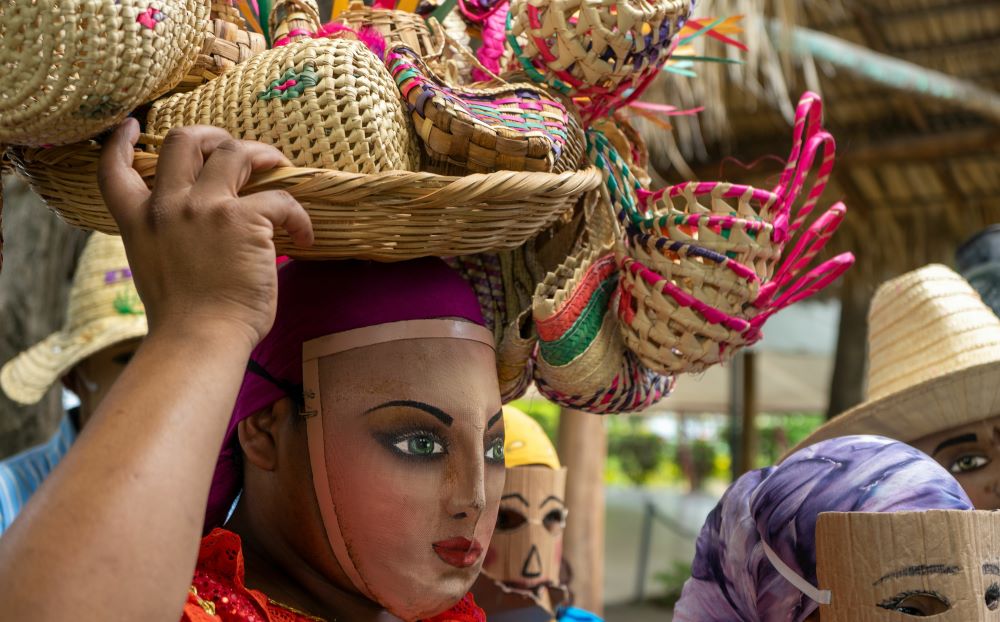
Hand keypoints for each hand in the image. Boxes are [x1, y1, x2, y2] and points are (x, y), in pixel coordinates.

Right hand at [98, 120, 313, 348]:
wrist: (199, 340)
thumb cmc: (185, 319)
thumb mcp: (156, 268)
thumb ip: (168, 238)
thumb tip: (202, 230)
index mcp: (138, 221)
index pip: (114, 170)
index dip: (120, 141)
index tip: (133, 126)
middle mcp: (167, 206)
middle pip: (184, 140)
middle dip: (214, 134)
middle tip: (238, 148)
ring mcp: (205, 208)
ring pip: (234, 152)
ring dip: (261, 153)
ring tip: (278, 165)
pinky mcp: (243, 220)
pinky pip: (280, 198)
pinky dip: (299, 215)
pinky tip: (305, 236)